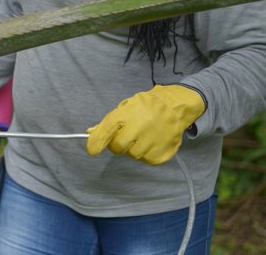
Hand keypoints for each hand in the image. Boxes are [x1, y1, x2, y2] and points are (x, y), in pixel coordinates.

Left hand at [86, 85, 205, 165]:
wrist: (175, 107)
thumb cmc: (146, 106)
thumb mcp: (126, 108)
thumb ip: (109, 122)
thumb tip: (90, 133)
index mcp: (128, 114)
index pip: (106, 131)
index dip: (96, 142)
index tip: (92, 150)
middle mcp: (139, 128)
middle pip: (118, 147)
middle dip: (117, 145)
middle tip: (125, 136)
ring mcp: (152, 142)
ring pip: (133, 155)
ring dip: (133, 148)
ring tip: (142, 136)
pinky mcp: (161, 153)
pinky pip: (146, 159)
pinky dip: (146, 153)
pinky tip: (152, 141)